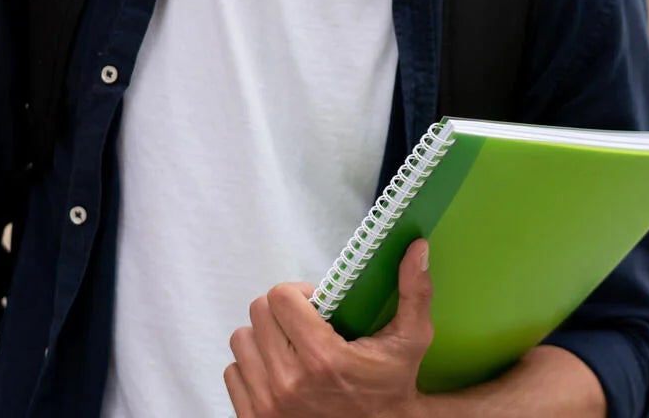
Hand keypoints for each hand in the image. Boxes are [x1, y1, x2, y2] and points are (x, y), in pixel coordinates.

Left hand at [226, 241, 433, 417]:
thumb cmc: (391, 387)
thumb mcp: (410, 340)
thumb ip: (414, 292)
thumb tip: (416, 247)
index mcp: (324, 358)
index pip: (280, 297)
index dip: (298, 293)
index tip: (314, 304)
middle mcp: (290, 382)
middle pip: (258, 313)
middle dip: (282, 311)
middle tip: (304, 324)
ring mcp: (268, 404)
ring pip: (242, 340)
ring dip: (264, 338)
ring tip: (290, 347)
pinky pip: (232, 371)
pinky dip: (252, 367)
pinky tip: (279, 371)